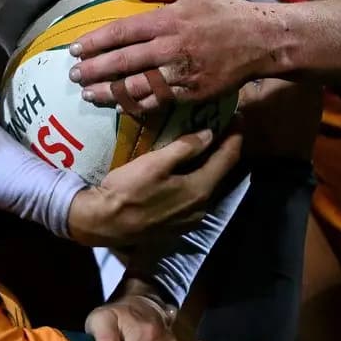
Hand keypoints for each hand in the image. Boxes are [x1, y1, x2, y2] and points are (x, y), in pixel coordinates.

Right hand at [66, 129, 244, 248]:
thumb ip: (185, 148)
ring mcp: (190, 219)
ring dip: (210, 164)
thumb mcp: (155, 163)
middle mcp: (202, 208)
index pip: (229, 158)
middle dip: (224, 148)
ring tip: (206, 142)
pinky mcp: (177, 225)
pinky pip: (196, 196)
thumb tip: (210, 133)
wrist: (102, 224)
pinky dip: (198, 178)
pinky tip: (188, 168)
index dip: (235, 135)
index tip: (237, 116)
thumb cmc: (127, 191)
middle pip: (222, 173)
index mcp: (200, 190)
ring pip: (209, 185)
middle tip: (222, 125)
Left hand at [68, 0, 280, 111]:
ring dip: (108, 92)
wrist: (259, 40)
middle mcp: (169, 48)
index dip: (95, 41)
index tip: (75, 49)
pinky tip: (121, 105)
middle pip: (123, 62)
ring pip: (136, 87)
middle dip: (94, 70)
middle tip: (74, 75)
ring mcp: (179, 74)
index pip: (122, 32)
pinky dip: (136, 105)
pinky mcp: (190, 93)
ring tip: (88, 94)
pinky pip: (157, 101)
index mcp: (167, 20)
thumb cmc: (224, 10)